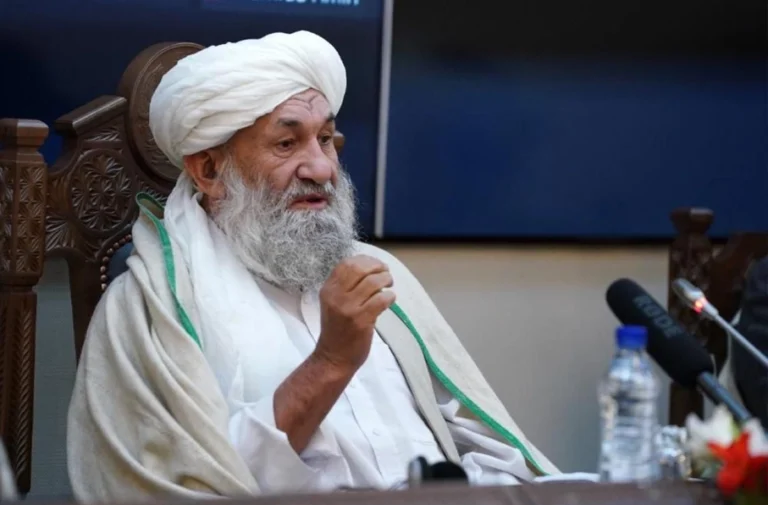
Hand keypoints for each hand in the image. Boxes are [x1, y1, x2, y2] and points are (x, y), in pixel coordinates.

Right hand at [314, 255, 395, 371]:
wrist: (334, 358)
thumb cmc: (337, 330)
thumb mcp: (334, 303)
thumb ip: (346, 287)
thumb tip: (370, 268)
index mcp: (328, 289)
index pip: (346, 264)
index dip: (365, 260)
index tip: (376, 264)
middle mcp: (336, 296)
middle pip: (360, 269)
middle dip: (378, 267)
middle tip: (386, 273)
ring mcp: (348, 308)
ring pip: (373, 282)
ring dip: (386, 280)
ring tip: (389, 286)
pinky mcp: (361, 320)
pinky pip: (381, 299)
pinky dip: (389, 296)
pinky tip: (390, 300)